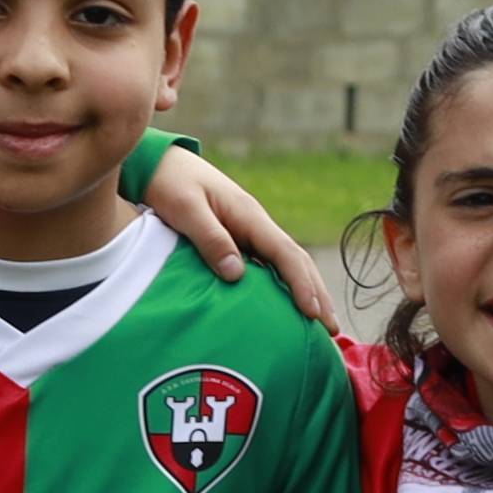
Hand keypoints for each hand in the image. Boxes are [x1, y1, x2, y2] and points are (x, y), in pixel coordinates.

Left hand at [137, 143, 345, 337]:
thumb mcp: (186, 209)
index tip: (312, 312)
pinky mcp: (238, 240)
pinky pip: (268, 267)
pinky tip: (285, 308)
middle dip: (317, 294)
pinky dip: (283, 287)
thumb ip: (211, 239)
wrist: (160, 163)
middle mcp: (256, 225)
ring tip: (319, 324)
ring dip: (306, 292)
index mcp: (249, 216)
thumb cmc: (171, 184)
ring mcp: (249, 232)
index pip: (286, 254)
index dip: (302, 284)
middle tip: (332, 330)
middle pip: (296, 262)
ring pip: (286, 265)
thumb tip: (236, 275)